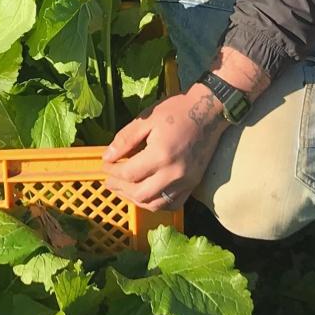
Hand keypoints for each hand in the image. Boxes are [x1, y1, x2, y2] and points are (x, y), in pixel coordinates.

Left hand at [102, 89, 228, 211]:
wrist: (209, 112)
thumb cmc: (176, 110)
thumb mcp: (147, 119)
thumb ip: (125, 139)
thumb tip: (107, 157)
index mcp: (161, 154)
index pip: (129, 173)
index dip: (112, 172)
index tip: (105, 165)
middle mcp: (174, 173)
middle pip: (140, 194)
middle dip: (120, 189)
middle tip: (109, 181)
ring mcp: (186, 182)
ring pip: (155, 204)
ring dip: (136, 200)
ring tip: (124, 190)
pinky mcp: (193, 184)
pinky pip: (172, 204)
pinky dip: (156, 204)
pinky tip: (146, 195)